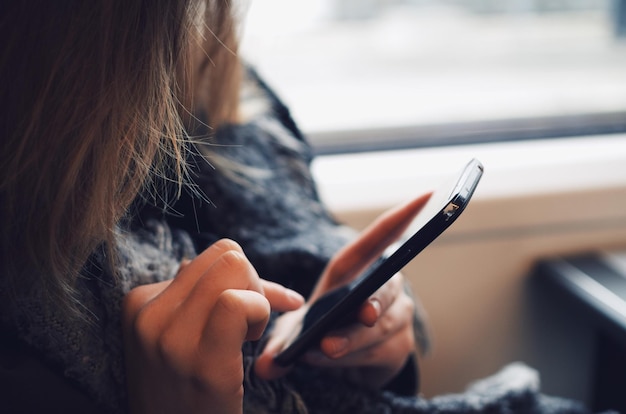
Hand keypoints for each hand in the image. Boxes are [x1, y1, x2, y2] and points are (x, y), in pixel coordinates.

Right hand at [121, 239, 303, 413]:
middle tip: (249, 323)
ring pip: (235, 267)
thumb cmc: (185, 391)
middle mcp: (149, 314)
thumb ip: (198, 294)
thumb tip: (236, 260)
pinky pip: (237, 304)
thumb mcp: (174, 337)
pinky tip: (253, 341)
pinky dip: (260, 311)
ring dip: (257, 299)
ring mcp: (171, 338)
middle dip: (252, 282)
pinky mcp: (202, 363)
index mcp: (140, 302)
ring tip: (248, 335)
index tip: (249, 311)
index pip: (210, 255)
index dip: (242, 278)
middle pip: (228, 255)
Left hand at [255, 193, 430, 387]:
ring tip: (328, 348)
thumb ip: (279, 343)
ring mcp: (395, 316)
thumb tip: (263, 367)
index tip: (427, 194)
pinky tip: (332, 361)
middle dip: (375, 300)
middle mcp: (383, 287)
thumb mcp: (295, 329)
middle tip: (363, 315)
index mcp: (357, 269)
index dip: (403, 216)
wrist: (333, 362)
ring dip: (356, 337)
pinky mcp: (398, 346)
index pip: (382, 238)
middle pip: (386, 286)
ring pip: (384, 324)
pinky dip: (356, 356)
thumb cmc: (315, 329)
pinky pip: (381, 350)